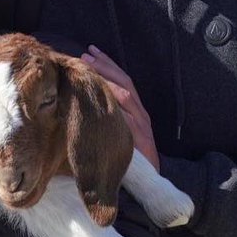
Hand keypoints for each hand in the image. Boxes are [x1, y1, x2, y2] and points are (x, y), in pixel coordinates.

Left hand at [80, 45, 158, 169]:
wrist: (152, 182)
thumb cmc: (131, 160)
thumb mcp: (121, 135)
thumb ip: (110, 122)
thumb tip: (84, 108)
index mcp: (137, 112)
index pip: (124, 81)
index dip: (108, 66)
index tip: (91, 53)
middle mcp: (141, 114)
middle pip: (124, 82)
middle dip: (104, 66)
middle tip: (86, 54)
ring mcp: (141, 124)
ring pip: (124, 93)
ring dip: (106, 77)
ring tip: (88, 64)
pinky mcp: (138, 136)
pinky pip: (123, 114)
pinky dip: (112, 99)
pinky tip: (98, 90)